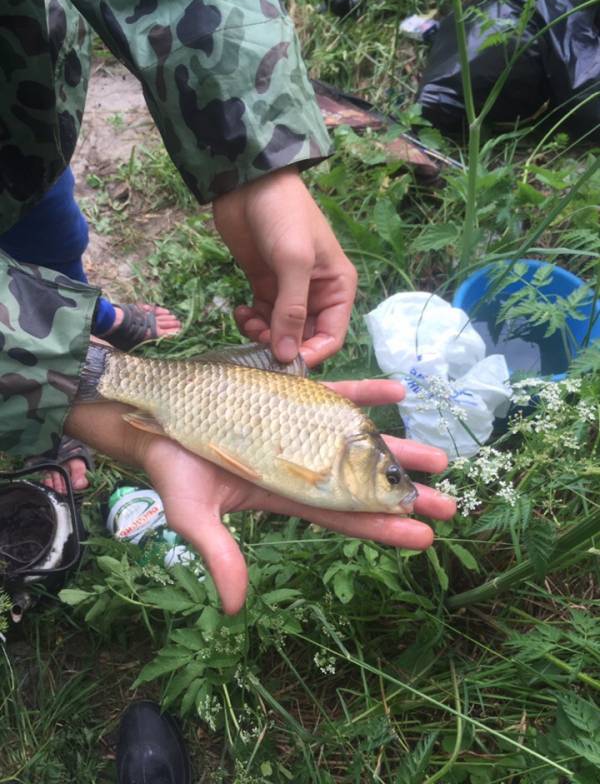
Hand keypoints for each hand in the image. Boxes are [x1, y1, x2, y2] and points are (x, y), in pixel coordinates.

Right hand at [66, 380, 454, 613]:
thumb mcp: (193, 515)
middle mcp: (302, 464)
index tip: (424, 537)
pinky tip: (399, 393)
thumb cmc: (172, 469)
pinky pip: (336, 394)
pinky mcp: (293, 397)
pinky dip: (367, 393)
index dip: (381, 527)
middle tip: (449, 503)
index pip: (342, 516)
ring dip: (397, 447)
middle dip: (403, 493)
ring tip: (439, 456)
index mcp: (285, 494)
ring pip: (358, 440)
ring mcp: (301, 429)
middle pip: (361, 483)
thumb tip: (235, 608)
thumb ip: (219, 554)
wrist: (156, 419)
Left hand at [213, 167, 356, 367]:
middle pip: (304, 339)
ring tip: (248, 323)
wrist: (249, 182)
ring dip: (263, 335)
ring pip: (280, 332)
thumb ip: (291, 311)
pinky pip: (262, 318)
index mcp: (337, 289)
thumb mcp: (293, 261)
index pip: (331, 337)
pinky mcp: (265, 287)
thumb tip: (286, 356)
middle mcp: (317, 295)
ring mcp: (289, 292)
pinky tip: (241, 311)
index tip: (284, 363)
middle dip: (282, 346)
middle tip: (258, 344)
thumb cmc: (283, 216)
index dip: (310, 354)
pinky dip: (251, 322)